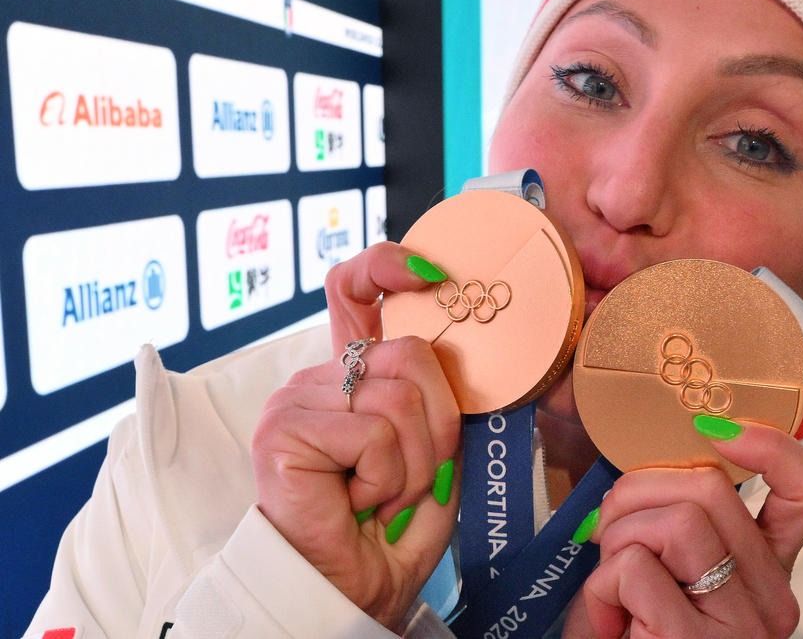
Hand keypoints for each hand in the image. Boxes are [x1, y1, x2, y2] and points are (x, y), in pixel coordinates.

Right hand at [251, 243, 461, 626]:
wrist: (349, 592)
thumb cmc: (389, 530)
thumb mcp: (431, 454)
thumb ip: (437, 401)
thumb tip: (460, 356)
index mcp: (352, 378)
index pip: (353, 292)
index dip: (387, 266)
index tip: (431, 274)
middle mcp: (319, 379)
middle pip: (410, 353)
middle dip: (439, 425)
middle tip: (416, 477)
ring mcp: (296, 401)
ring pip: (399, 396)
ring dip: (413, 464)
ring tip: (383, 498)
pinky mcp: (285, 429)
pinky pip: (374, 432)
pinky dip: (386, 479)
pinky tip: (357, 503)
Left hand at [564, 420, 802, 637]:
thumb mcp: (665, 574)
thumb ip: (675, 520)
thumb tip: (652, 462)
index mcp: (765, 571)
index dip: (771, 445)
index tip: (716, 428)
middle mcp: (769, 598)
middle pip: (709, 488)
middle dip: (637, 493)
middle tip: (613, 537)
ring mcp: (739, 625)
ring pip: (676, 519)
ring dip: (619, 538)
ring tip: (613, 586)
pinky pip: (635, 568)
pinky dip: (602, 585)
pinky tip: (611, 621)